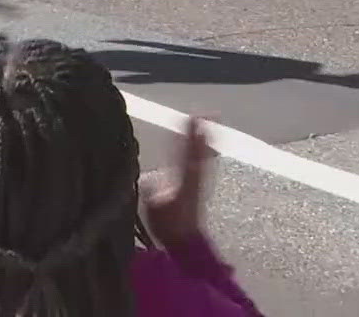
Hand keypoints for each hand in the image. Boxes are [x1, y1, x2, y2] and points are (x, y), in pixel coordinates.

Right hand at [141, 117, 209, 248]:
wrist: (186, 244)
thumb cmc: (170, 227)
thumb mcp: (155, 210)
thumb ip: (153, 192)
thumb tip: (152, 178)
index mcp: (185, 180)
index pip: (187, 153)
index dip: (189, 136)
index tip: (192, 119)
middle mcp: (195, 178)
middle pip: (199, 151)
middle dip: (200, 132)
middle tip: (206, 114)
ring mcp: (199, 183)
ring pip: (203, 156)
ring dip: (204, 140)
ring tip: (207, 125)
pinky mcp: (198, 188)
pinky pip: (201, 164)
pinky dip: (203, 152)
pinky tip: (204, 148)